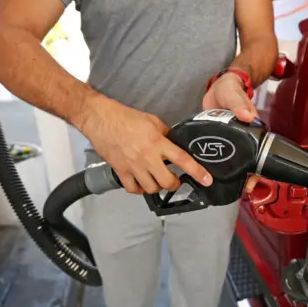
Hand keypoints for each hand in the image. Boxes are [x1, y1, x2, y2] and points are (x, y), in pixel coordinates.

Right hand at [77, 95, 212, 193]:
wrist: (101, 119)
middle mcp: (147, 157)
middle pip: (167, 182)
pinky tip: (141, 183)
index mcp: (157, 142)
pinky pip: (133, 189)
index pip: (182, 160)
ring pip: (151, 189)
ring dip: (157, 187)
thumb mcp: (152, 121)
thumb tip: (173, 143)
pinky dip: (139, 189)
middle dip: (174, 184)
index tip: (207, 180)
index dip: (197, 172)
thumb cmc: (124, 117)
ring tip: (157, 180)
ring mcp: (133, 166)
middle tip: (175, 180)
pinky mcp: (121, 171)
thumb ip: (165, 134)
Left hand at [202, 72, 260, 192]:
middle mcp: (244, 137)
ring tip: (229, 186)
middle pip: (248, 161)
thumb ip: (239, 105)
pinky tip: (213, 173)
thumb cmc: (230, 90)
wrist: (217, 88)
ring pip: (235, 161)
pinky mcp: (220, 140)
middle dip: (247, 176)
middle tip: (243, 189)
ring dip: (233, 173)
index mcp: (252, 129)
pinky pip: (222, 155)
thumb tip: (248, 116)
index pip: (259, 152)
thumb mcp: (234, 96)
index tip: (254, 180)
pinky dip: (220, 165)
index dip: (258, 169)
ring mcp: (232, 141)